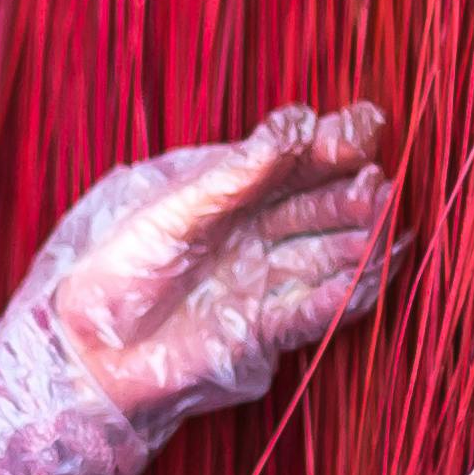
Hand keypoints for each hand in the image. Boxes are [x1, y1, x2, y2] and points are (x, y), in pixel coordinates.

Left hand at [22, 102, 402, 435]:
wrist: (82, 351)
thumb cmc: (110, 269)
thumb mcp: (171, 209)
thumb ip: (235, 174)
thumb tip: (298, 123)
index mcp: (229, 193)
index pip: (295, 162)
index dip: (334, 143)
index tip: (369, 124)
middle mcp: (254, 234)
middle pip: (319, 209)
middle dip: (355, 196)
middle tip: (381, 184)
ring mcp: (261, 282)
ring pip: (326, 258)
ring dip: (360, 245)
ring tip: (391, 231)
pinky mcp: (261, 333)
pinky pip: (310, 312)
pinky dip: (339, 299)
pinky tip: (365, 280)